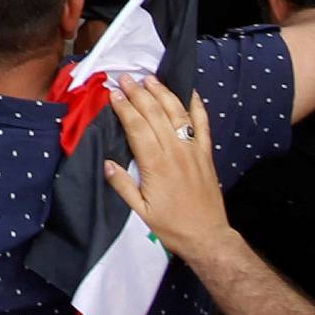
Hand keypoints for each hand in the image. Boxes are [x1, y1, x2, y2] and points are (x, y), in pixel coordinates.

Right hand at [102, 74, 232, 271]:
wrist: (207, 236)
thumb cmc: (171, 226)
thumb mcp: (140, 211)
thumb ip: (122, 185)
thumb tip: (106, 161)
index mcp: (156, 164)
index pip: (137, 127)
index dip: (124, 108)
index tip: (113, 93)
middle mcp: (175, 150)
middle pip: (155, 114)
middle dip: (139, 93)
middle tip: (126, 78)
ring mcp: (193, 149)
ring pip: (176, 113)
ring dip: (163, 93)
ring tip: (150, 79)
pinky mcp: (206, 152)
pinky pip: (203, 123)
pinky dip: (196, 105)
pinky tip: (189, 91)